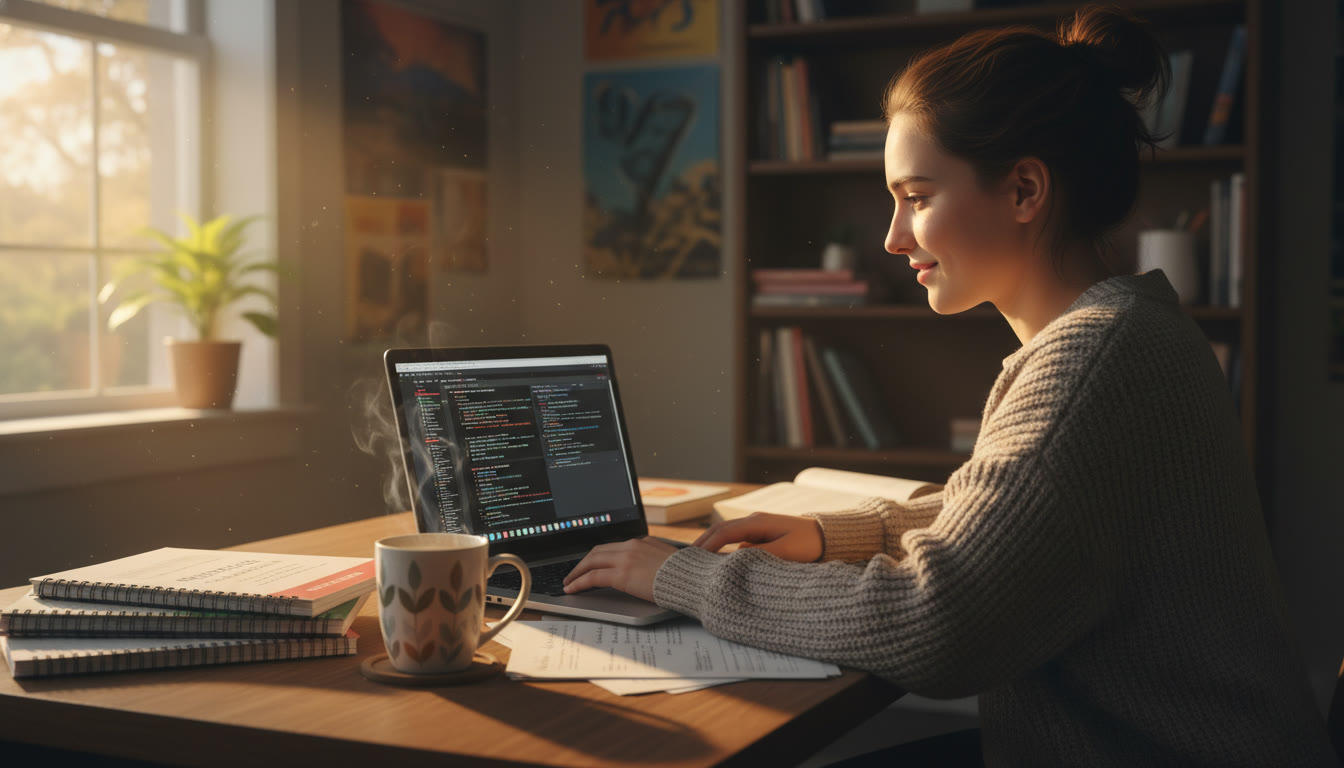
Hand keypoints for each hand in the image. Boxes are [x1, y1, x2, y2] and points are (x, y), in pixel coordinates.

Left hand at [562, 537, 680, 602]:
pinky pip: (592, 577)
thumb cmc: (687, 576)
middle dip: (584, 562)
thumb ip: (655, 563)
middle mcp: (632, 546)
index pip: (615, 547)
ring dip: (577, 572)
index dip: (600, 556)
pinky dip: (579, 582)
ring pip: (591, 561)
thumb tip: (650, 572)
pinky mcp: (621, 574)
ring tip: (569, 582)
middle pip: (599, 550)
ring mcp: (625, 558)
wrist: (693, 581)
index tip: (593, 564)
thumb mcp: (670, 563)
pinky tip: (572, 589)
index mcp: (644, 542)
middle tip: (575, 572)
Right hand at [692, 512, 822, 562]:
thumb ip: (761, 555)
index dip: (706, 546)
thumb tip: (735, 558)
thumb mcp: (786, 552)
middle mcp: (753, 520)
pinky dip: (723, 547)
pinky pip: (736, 539)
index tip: (693, 559)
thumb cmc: (809, 544)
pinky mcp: (762, 532)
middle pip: (720, 530)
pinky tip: (719, 560)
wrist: (828, 535)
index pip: (723, 533)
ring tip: (697, 561)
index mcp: (757, 522)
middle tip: (686, 560)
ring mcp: (757, 525)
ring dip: (711, 545)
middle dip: (702, 544)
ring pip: (726, 534)